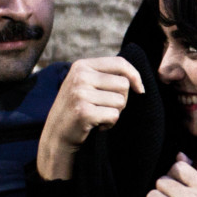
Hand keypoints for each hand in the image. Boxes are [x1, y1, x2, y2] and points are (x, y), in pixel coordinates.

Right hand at [37, 57, 143, 179]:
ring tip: (98, 116)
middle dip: (122, 99)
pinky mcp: (84, 112)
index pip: (120, 63)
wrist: (56, 134)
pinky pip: (114, 116)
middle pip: (124, 84)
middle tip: (105, 107)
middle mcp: (80, 76)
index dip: (135, 76)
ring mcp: (80, 93)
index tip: (140, 89)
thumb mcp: (87, 84)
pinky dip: (109, 124)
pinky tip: (95, 125)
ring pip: (121, 101)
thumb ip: (107, 76)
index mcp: (82, 65)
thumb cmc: (78, 108)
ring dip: (115, 113)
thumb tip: (137, 82)